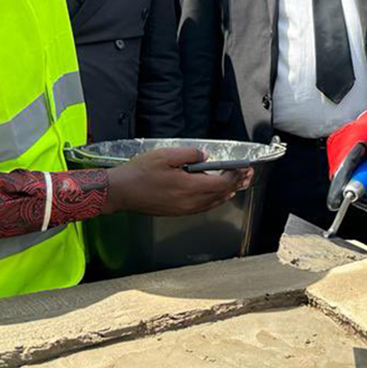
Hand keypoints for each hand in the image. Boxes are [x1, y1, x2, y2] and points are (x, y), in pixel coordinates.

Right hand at [104, 148, 251, 215]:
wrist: (119, 192)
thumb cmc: (138, 174)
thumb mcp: (165, 155)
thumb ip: (189, 154)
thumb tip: (205, 156)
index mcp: (188, 187)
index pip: (221, 183)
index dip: (235, 175)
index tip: (242, 167)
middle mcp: (189, 202)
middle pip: (221, 194)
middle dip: (236, 183)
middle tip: (247, 174)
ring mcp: (183, 209)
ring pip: (213, 203)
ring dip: (227, 192)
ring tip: (238, 183)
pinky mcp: (177, 212)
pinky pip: (203, 207)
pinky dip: (215, 200)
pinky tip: (217, 194)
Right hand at [326, 105, 366, 211]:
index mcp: (351, 137)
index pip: (343, 166)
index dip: (338, 187)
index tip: (335, 205)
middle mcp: (339, 144)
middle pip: (342, 177)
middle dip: (360, 191)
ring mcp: (337, 150)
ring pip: (345, 179)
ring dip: (364, 186)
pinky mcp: (340, 157)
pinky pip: (347, 175)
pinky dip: (361, 181)